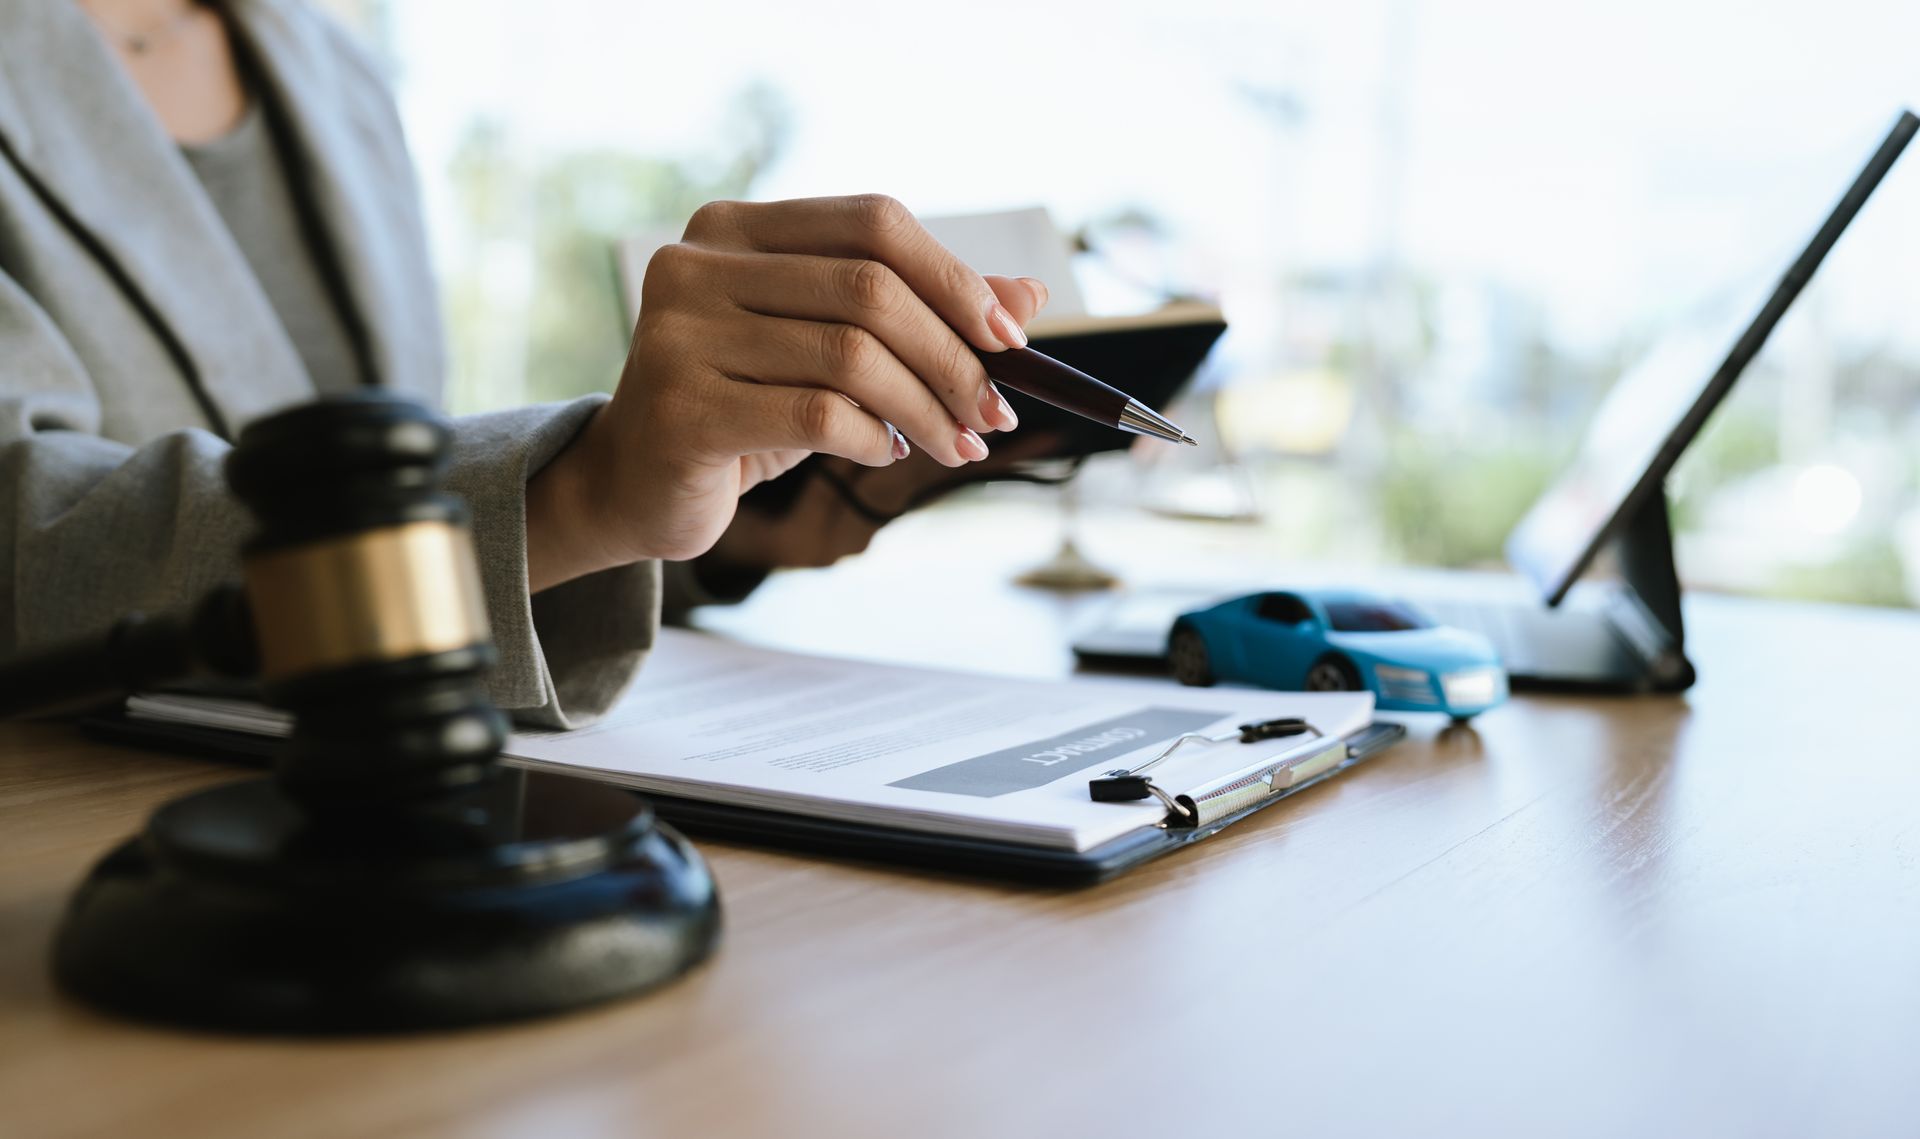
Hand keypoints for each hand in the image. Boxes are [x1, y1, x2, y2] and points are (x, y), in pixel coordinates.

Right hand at [525, 195, 1048, 589]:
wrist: (636, 484)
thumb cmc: (743, 407)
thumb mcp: (829, 349)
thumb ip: (918, 312)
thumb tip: (1030, 294)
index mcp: (734, 228)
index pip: (872, 223)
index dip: (954, 276)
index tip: (1011, 338)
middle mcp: (697, 265)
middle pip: (869, 289)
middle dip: (953, 355)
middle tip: (994, 410)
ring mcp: (680, 334)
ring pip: (851, 356)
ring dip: (926, 408)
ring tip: (956, 444)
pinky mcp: (683, 408)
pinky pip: (816, 415)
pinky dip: (872, 438)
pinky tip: (884, 454)